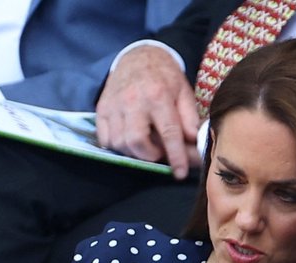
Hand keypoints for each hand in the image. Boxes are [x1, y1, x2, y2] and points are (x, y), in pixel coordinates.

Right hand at [96, 45, 200, 178]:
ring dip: (134, 152)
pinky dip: (118, 146)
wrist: (138, 56)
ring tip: (146, 144)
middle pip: (137, 142)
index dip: (176, 157)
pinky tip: (130, 140)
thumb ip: (190, 119)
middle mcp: (133, 101)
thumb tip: (194, 143)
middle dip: (150, 155)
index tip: (180, 173)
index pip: (169, 134)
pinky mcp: (101, 109)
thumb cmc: (164, 77)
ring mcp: (114, 105)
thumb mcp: (184, 93)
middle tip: (159, 152)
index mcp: (158, 96)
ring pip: (119, 143)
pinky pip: (105, 139)